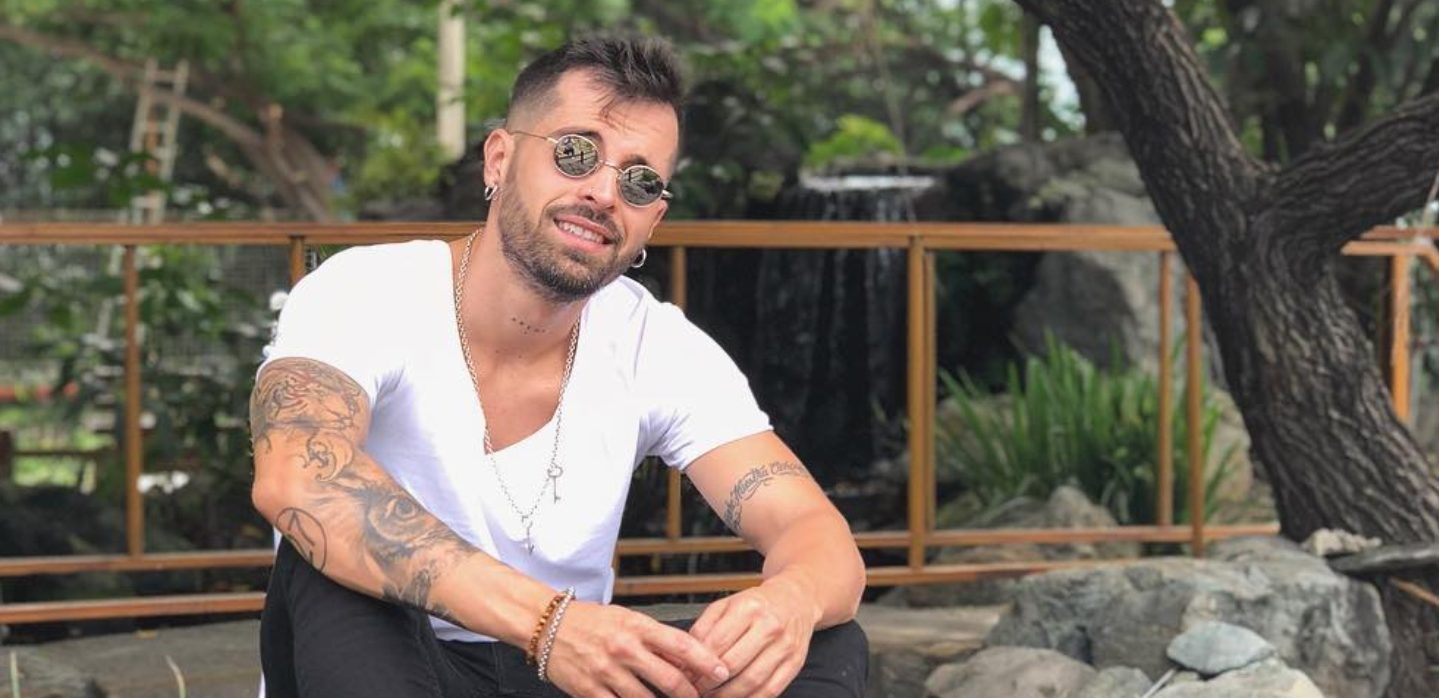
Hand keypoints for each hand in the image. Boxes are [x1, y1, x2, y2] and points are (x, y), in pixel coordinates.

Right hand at [545, 601, 732, 697]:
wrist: (548, 625)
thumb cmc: (592, 621)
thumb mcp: (627, 619)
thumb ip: (655, 638)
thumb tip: (689, 657)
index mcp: (637, 626)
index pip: (681, 645)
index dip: (706, 662)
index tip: (722, 672)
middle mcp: (624, 649)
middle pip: (671, 680)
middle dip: (692, 694)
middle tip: (701, 697)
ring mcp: (607, 672)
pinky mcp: (590, 692)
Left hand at [688, 577, 818, 696]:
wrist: (796, 601)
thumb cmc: (757, 604)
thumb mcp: (727, 604)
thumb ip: (704, 627)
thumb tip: (685, 657)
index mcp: (748, 608)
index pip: (717, 643)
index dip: (698, 664)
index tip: (688, 676)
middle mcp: (769, 626)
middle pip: (733, 664)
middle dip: (710, 683)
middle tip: (697, 690)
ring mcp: (785, 647)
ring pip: (752, 681)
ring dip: (728, 696)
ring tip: (713, 697)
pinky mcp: (794, 664)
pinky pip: (770, 691)